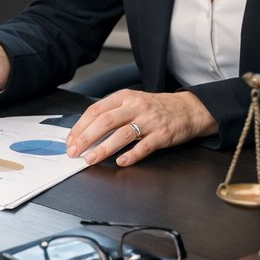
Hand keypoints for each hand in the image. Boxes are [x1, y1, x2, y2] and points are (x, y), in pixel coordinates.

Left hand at [66, 89, 215, 167]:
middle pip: (105, 121)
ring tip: (91, 159)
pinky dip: (132, 155)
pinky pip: (145, 146)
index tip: (71, 140)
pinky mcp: (162, 134)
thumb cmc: (156, 108)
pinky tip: (121, 162)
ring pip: (122, 134)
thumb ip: (112, 113)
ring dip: (104, 148)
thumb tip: (86, 131)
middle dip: (86, 138)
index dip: (80, 126)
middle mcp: (135, 107)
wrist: (188, 109)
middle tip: (74, 152)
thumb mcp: (132, 102)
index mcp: (124, 98)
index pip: (96, 110)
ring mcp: (149, 121)